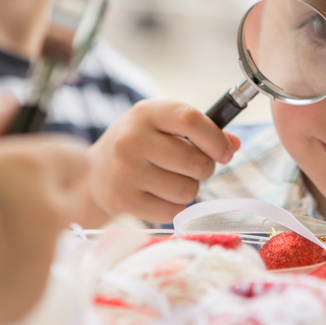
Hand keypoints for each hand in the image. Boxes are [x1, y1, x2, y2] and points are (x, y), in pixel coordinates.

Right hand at [83, 100, 240, 224]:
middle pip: (196, 161)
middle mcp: (132, 139)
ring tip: (169, 181)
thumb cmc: (138, 147)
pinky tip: (158, 196)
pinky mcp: (124, 201)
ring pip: (188, 190)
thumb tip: (233, 144)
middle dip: (204, 168)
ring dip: (189, 189)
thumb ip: (201, 131)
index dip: (216, 139)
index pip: (191, 120)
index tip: (225, 152)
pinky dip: (175, 208)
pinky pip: (174, 211)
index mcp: (146, 113)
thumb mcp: (162, 127)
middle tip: (191, 168)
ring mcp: (125, 171)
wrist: (92, 176)